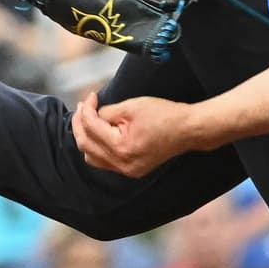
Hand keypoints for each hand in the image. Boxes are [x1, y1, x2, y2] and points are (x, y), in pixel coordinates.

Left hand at [72, 91, 202, 177]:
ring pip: (92, 157)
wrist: (187, 130)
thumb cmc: (165, 115)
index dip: (87, 109)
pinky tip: (100, 133)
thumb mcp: (132, 106)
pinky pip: (105, 162)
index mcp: (121, 148)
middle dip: (80, 124)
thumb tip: (93, 114)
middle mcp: (122, 164)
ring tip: (89, 120)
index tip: (90, 96)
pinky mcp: (132, 170)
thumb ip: (107, 112)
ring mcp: (127, 170)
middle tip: (83, 107)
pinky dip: (98, 148)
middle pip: (86, 145)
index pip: (91, 127)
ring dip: (86, 138)